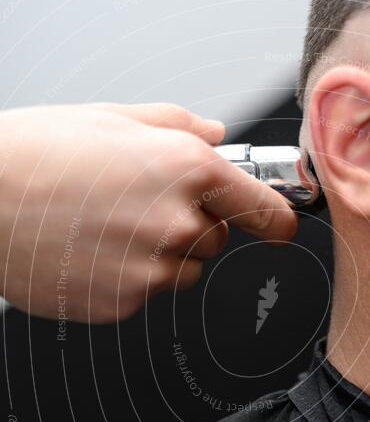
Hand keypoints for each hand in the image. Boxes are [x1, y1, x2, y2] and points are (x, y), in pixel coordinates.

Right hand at [0, 103, 297, 321]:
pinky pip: (147, 292)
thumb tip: (219, 135)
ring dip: (161, 255)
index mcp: (188, 168)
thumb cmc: (37, 152)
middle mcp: (180, 222)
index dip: (277, 219)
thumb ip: (179, 126)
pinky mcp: (125, 303)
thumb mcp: (113, 118)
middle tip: (137, 205)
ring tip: (106, 227)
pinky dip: (127, 277)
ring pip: (184, 271)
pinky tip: (90, 251)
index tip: (281, 226)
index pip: (267, 210)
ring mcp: (152, 269)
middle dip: (192, 226)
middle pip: (218, 240)